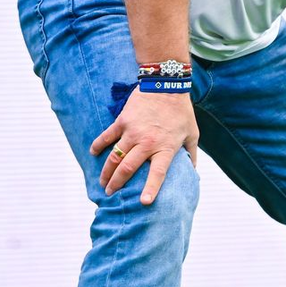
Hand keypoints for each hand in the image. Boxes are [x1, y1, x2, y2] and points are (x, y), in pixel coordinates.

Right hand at [90, 90, 198, 204]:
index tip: (144, 202)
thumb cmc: (181, 111)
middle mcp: (147, 143)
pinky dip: (98, 145)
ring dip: (106, 172)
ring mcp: (132, 132)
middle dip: (117, 184)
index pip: (157, 173)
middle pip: (127, 169)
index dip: (151, 188)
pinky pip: (107, 136)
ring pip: (114, 157)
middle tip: (110, 194)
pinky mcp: (123, 121)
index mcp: (165, 148)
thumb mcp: (192, 133)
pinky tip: (92, 153)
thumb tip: (192, 171)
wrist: (166, 84)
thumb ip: (191, 154)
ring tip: (102, 183)